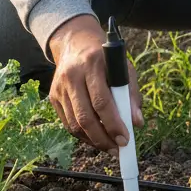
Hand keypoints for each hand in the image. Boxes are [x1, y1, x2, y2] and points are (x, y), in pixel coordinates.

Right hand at [48, 15, 143, 153]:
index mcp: (92, 64)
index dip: (114, 124)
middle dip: (103, 138)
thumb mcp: (123, 68)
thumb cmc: (105, 58)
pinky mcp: (53, 97)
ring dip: (93, 141)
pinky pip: (68, 124)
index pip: (101, 101)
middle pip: (85, 117)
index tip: (126, 139)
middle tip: (118, 148)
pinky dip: (83, 136)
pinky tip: (96, 138)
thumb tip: (136, 123)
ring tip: (110, 147)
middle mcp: (72, 75)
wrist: (75, 42)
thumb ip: (131, 94)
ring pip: (74, 124)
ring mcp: (59, 87)